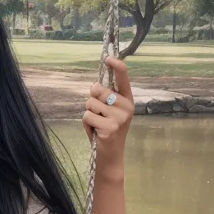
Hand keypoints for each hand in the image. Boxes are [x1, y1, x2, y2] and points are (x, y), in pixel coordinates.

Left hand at [82, 56, 133, 174]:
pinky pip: (87, 116)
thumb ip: (104, 98)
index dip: (116, 66)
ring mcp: (119, 117)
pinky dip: (86, 123)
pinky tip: (94, 131)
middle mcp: (126, 106)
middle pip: (98, 90)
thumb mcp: (108, 111)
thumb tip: (95, 84)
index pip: (123, 77)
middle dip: (91, 100)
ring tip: (96, 123)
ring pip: (90, 103)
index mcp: (127, 99)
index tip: (108, 58)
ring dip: (88, 113)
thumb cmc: (106, 130)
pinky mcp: (110, 127)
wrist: (110, 155)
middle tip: (97, 113)